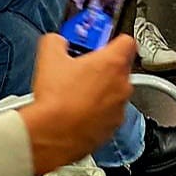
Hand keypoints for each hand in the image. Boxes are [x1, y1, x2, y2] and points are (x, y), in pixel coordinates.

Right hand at [18, 33, 135, 175]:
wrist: (53, 135)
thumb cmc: (56, 100)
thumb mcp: (49, 57)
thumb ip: (57, 41)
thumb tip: (57, 42)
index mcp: (113, 63)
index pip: (127, 41)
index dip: (113, 40)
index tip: (100, 43)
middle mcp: (122, 86)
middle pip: (120, 69)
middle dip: (102, 68)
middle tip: (81, 69)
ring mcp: (119, 109)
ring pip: (114, 94)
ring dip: (99, 92)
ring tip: (75, 94)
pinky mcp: (111, 129)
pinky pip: (107, 115)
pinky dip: (96, 113)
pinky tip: (76, 112)